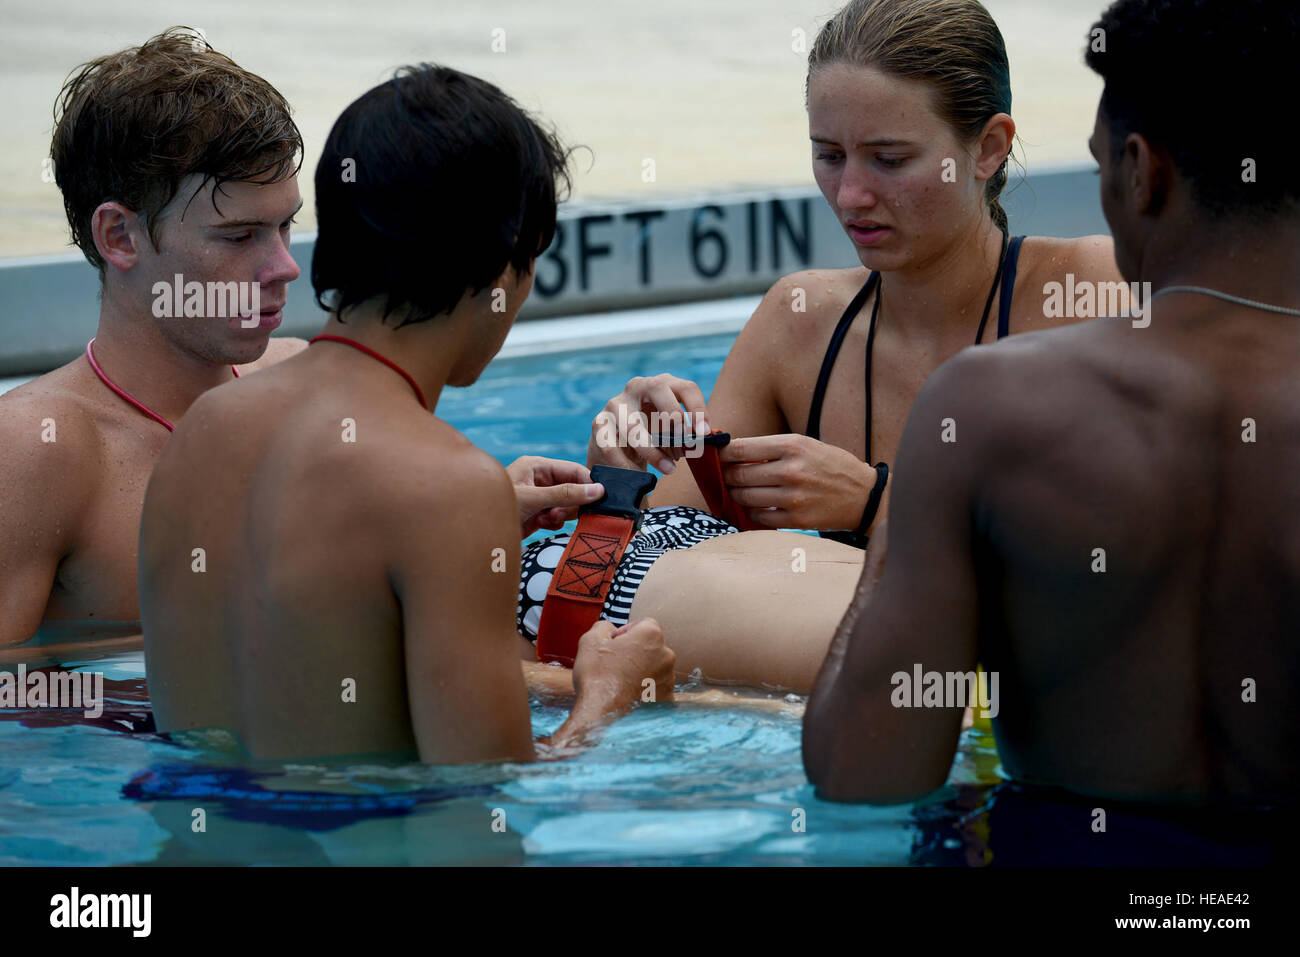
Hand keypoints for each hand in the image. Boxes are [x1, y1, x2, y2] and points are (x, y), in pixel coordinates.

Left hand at [505, 456, 603, 537]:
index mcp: (536, 466)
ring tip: (549, 519)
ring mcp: (538, 497)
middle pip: (572, 488)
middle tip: (565, 513)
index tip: (601, 498)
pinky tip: (542, 524)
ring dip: (563, 513)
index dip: (588, 483)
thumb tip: (597, 490)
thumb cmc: (497, 507)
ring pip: (567, 504)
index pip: (573, 470)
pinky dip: (555, 522)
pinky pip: (558, 516)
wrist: (477, 535)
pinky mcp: (537, 513)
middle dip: (572, 502)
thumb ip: (565, 494)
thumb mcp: (533, 498)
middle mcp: (539, 479)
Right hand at [572, 618, 675, 709]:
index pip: (643, 625)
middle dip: (635, 653)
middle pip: (651, 648)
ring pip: (654, 669)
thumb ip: (603, 627)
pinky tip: (628, 698)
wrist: (603, 716)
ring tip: (619, 684)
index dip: (626, 633)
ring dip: (641, 673)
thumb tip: (610, 630)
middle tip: (614, 665)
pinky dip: (645, 692)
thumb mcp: (590, 641)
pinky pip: (656, 690)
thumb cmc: (597, 676)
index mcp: (652, 636)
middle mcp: (667, 655)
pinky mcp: (668, 701)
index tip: (613, 645)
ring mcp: (669, 680)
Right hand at [587, 374, 710, 473]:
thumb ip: (686, 433)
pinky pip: (612, 447)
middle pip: (657, 389)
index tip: (704, 434)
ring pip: (633, 425)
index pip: (685, 387)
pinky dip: (627, 465)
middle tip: (687, 443)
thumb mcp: (671, 430)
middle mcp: (637, 387)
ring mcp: (615, 404)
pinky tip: (639, 476)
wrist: (615, 447)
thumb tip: (700, 440)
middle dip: (674, 416)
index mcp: (662, 385)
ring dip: (653, 452)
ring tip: (669, 470)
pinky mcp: (599, 424)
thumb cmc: (652, 436)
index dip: (698, 408)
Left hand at [719, 433, 884, 530]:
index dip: (723, 454)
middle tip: (727, 476)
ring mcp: (793, 497)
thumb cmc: (829, 465)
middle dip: (727, 476)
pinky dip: (753, 512)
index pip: (741, 449)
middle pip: (738, 475)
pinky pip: (758, 517)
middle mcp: (791, 470)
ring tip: (741, 490)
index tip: (718, 457)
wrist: (863, 495)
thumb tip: (731, 452)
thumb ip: (770, 448)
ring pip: (745, 497)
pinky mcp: (796, 519)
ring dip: (737, 495)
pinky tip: (759, 506)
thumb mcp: (805, 444)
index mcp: (792, 445)